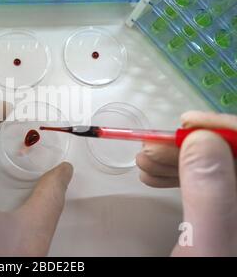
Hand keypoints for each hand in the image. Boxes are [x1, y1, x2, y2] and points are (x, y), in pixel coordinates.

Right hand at [137, 111, 236, 255]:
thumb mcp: (205, 246)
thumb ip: (212, 193)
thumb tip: (202, 141)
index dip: (224, 130)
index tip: (187, 124)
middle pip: (231, 158)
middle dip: (188, 147)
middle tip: (150, 148)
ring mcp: (235, 213)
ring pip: (215, 169)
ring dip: (177, 160)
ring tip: (144, 163)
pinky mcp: (224, 217)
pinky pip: (205, 185)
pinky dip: (178, 176)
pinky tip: (154, 177)